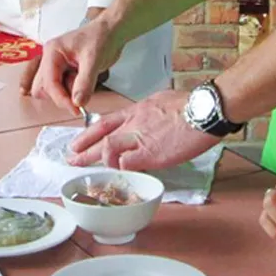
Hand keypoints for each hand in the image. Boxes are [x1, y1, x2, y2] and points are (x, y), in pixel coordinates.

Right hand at [29, 16, 123, 111]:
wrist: (111, 32)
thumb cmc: (101, 37)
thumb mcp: (94, 59)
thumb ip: (85, 82)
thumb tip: (78, 102)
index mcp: (52, 52)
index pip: (49, 82)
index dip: (61, 98)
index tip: (75, 109)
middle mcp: (50, 59)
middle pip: (42, 88)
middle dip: (59, 96)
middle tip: (78, 97)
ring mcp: (56, 66)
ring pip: (50, 90)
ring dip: (65, 94)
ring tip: (83, 82)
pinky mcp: (64, 72)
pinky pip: (61, 88)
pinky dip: (71, 91)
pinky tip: (84, 81)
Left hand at [67, 90, 218, 170]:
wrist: (204, 110)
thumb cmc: (191, 105)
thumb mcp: (162, 101)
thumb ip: (150, 113)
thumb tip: (150, 121)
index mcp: (136, 111)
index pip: (105, 122)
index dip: (89, 133)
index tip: (78, 142)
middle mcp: (132, 124)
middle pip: (100, 137)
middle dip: (84, 150)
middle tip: (72, 159)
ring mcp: (139, 138)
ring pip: (107, 150)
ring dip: (100, 162)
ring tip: (94, 172)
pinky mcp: (149, 154)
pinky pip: (126, 164)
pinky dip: (122, 170)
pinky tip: (121, 174)